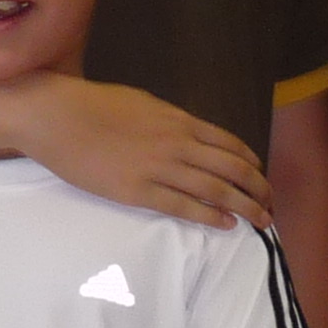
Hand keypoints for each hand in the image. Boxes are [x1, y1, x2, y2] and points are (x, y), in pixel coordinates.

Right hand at [10, 74, 272, 226]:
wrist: (56, 115)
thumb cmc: (92, 105)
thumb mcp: (141, 103)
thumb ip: (168, 120)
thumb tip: (187, 132)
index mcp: (178, 120)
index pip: (229, 144)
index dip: (251, 163)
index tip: (261, 176)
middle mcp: (176, 143)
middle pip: (232, 169)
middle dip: (258, 189)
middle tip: (271, 206)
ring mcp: (158, 167)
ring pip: (216, 190)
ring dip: (245, 206)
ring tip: (262, 221)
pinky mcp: (137, 191)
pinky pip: (184, 207)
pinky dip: (211, 216)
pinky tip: (227, 224)